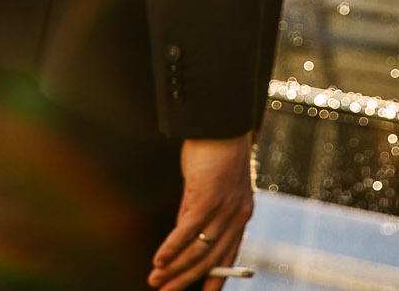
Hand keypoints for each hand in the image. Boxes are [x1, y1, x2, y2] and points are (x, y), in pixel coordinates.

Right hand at [150, 133, 254, 290]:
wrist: (222, 124)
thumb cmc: (215, 152)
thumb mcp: (212, 187)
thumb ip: (202, 212)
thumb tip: (183, 237)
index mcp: (242, 214)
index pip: (229, 255)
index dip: (215, 278)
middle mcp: (237, 215)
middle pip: (210, 258)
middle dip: (186, 278)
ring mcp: (223, 207)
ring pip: (198, 249)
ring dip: (175, 268)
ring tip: (156, 280)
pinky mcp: (207, 196)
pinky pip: (188, 230)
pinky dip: (172, 248)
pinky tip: (159, 259)